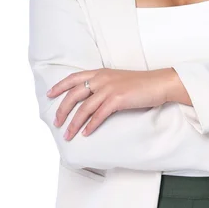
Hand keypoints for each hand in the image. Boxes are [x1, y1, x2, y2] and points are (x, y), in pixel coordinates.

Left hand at [47, 67, 173, 139]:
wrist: (159, 83)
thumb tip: (91, 99)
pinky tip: (86, 133)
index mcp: (101, 72)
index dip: (60, 86)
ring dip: (74, 123)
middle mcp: (102, 78)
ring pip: (84, 108)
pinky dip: (90, 126)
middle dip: (62, 109)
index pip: (74, 77)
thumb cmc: (141, 84)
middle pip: (74, 94)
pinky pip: (99, 115)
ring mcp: (110, 88)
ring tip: (68, 135)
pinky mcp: (118, 99)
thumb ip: (104, 85)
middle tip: (56, 122)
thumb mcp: (118, 80)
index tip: (49, 94)